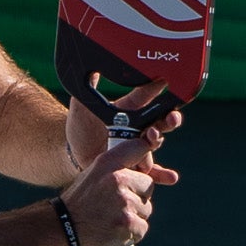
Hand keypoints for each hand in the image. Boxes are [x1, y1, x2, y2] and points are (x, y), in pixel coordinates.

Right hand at [59, 132, 161, 245]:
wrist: (64, 227)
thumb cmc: (82, 199)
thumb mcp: (95, 172)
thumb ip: (119, 163)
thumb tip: (151, 159)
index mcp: (108, 164)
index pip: (139, 147)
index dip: (144, 158)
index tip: (142, 167)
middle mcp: (118, 180)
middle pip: (148, 186)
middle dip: (138, 195)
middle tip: (116, 203)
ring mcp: (124, 204)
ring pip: (146, 209)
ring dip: (134, 216)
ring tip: (112, 217)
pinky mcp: (128, 225)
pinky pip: (142, 228)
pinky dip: (131, 232)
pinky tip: (113, 230)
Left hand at [66, 77, 183, 178]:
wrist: (73, 152)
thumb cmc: (80, 125)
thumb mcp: (81, 105)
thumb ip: (87, 87)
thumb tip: (91, 68)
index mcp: (129, 108)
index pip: (147, 95)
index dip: (159, 88)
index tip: (169, 81)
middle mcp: (138, 126)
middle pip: (161, 120)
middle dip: (170, 117)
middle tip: (171, 116)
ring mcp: (138, 146)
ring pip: (155, 143)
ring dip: (157, 140)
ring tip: (152, 138)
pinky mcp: (135, 164)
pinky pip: (152, 171)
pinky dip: (163, 175)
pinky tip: (171, 178)